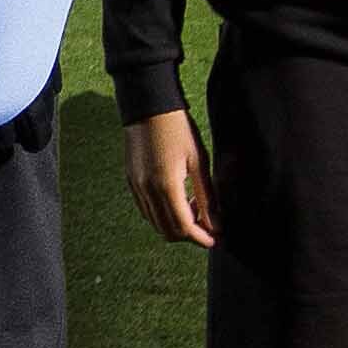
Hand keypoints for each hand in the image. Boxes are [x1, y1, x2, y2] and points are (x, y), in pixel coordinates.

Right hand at [123, 110, 217, 245]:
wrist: (149, 107)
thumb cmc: (178, 129)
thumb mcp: (199, 161)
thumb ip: (207, 196)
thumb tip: (216, 224)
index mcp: (166, 185)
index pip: (183, 226)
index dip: (200, 237)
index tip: (214, 240)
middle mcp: (147, 190)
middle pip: (167, 231)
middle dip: (189, 234)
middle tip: (207, 224)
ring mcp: (136, 186)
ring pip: (156, 222)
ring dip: (176, 224)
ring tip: (194, 207)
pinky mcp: (131, 181)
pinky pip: (146, 209)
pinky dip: (163, 213)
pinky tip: (178, 199)